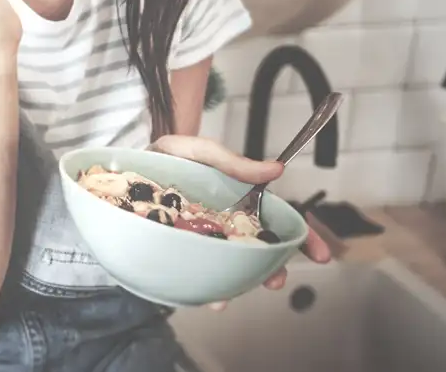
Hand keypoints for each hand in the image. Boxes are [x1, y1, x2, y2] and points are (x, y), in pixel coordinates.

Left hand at [147, 134, 332, 310]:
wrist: (122, 167)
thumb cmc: (166, 156)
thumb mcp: (198, 150)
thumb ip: (233, 161)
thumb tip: (275, 169)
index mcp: (237, 200)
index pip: (277, 220)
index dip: (302, 238)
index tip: (322, 256)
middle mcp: (224, 224)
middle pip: (259, 250)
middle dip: (273, 269)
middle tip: (275, 280)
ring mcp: (202, 240)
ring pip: (231, 267)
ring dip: (238, 284)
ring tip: (231, 296)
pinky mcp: (178, 251)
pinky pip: (198, 272)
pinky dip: (206, 286)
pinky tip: (207, 295)